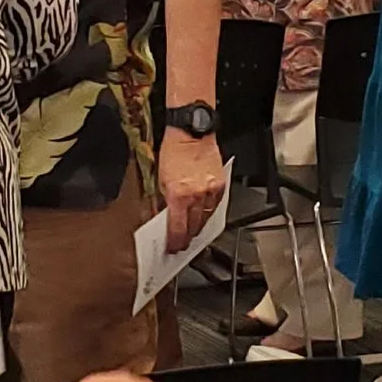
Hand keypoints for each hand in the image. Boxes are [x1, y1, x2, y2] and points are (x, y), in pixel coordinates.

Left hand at [158, 124, 224, 246]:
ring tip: (192, 233)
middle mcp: (196, 196)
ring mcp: (210, 191)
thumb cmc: (173, 150)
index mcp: (178, 195)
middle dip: (187, 239)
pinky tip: (204, 216)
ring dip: (199, 228)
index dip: (174, 243)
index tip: (172, 248)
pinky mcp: (220, 185)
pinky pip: (215, 206)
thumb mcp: (161, 178)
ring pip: (206, 219)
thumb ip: (164, 200)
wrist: (192, 133)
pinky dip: (209, 213)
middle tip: (182, 244)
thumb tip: (165, 217)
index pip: (177, 229)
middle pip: (193, 227)